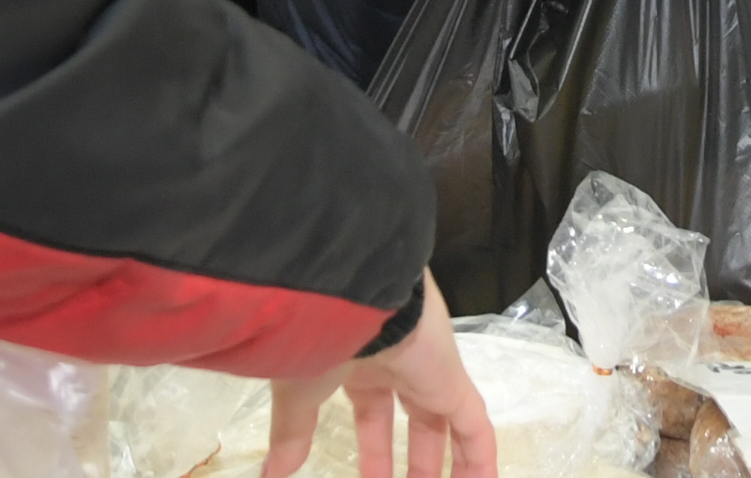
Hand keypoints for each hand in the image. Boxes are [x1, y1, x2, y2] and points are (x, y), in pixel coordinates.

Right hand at [267, 275, 496, 477]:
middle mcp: (398, 364)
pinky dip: (480, 460)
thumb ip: (292, 434)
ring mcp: (429, 370)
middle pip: (415, 419)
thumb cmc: (315, 338)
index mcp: (360, 363)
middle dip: (413, 458)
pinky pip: (475, 428)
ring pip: (445, 422)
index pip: (374, 413)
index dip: (374, 450)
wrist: (347, 292)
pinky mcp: (454, 380)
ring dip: (442, 462)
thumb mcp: (298, 392)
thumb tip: (270, 474)